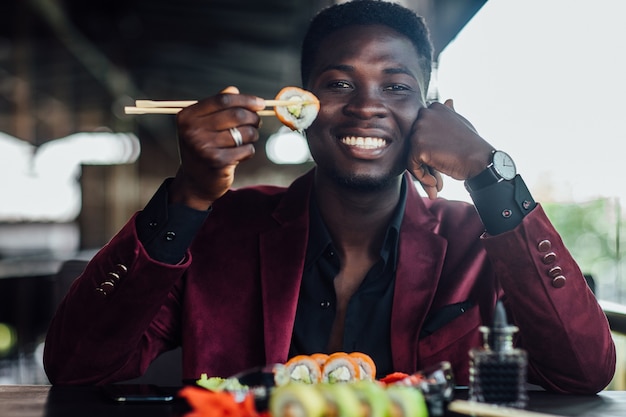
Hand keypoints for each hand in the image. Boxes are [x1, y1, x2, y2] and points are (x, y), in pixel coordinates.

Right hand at [169, 86, 265, 209]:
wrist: (195, 183)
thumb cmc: (203, 149)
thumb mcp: (203, 125)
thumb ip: (217, 107)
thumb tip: (234, 89)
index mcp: (187, 116)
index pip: (222, 100)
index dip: (245, 100)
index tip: (260, 103)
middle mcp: (192, 131)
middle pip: (236, 115)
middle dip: (253, 118)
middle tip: (257, 122)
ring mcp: (204, 147)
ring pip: (245, 133)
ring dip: (252, 135)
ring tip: (247, 140)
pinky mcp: (217, 162)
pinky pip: (246, 149)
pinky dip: (249, 151)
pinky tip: (241, 154)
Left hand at [408, 99, 493, 198]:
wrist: (480, 160)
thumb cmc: (472, 145)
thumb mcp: (460, 122)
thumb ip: (449, 114)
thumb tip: (448, 101)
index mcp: (435, 107)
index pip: (421, 130)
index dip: (429, 146)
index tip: (441, 157)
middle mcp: (425, 114)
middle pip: (414, 142)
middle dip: (423, 159)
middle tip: (437, 174)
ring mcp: (420, 129)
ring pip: (411, 154)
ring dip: (422, 169)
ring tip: (436, 180)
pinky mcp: (418, 145)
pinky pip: (411, 165)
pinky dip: (421, 176)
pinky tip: (434, 182)